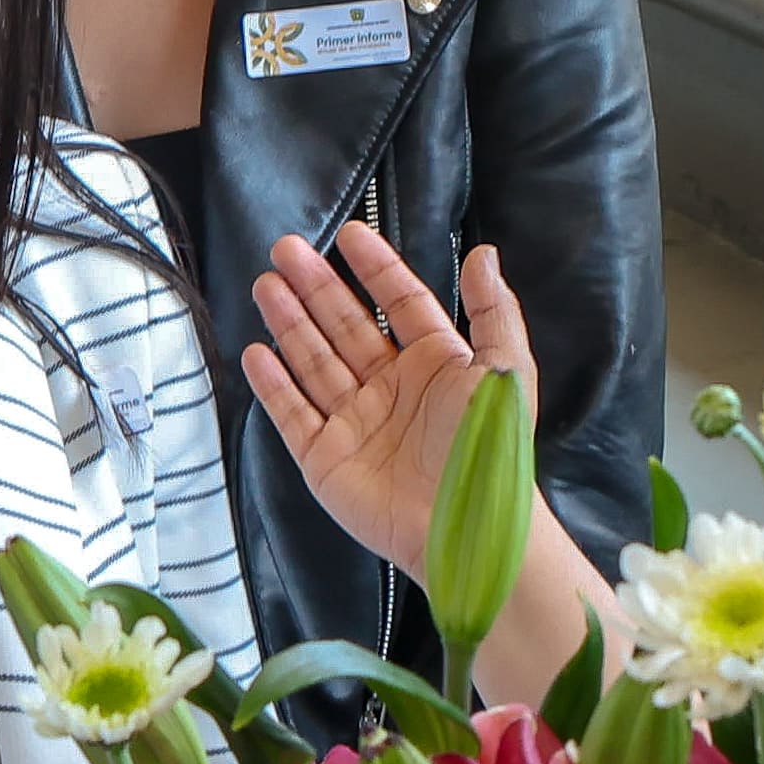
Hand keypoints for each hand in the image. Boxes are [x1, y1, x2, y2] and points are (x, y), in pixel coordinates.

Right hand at [242, 227, 608, 704]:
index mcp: (436, 365)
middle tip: (286, 248)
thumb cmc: (491, 451)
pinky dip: (274, 384)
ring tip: (266, 284)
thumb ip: (493, 311)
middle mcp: (391, 389)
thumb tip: (484, 252)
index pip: (398, 304)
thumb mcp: (505, 372)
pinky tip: (257, 351)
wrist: (467, 529)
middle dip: (316, 286)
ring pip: (314, 361)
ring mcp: (355, 423)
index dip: (375, 269)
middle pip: (344, 326)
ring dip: (290, 322)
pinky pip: (292, 414)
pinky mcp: (325, 459)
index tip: (350, 233)